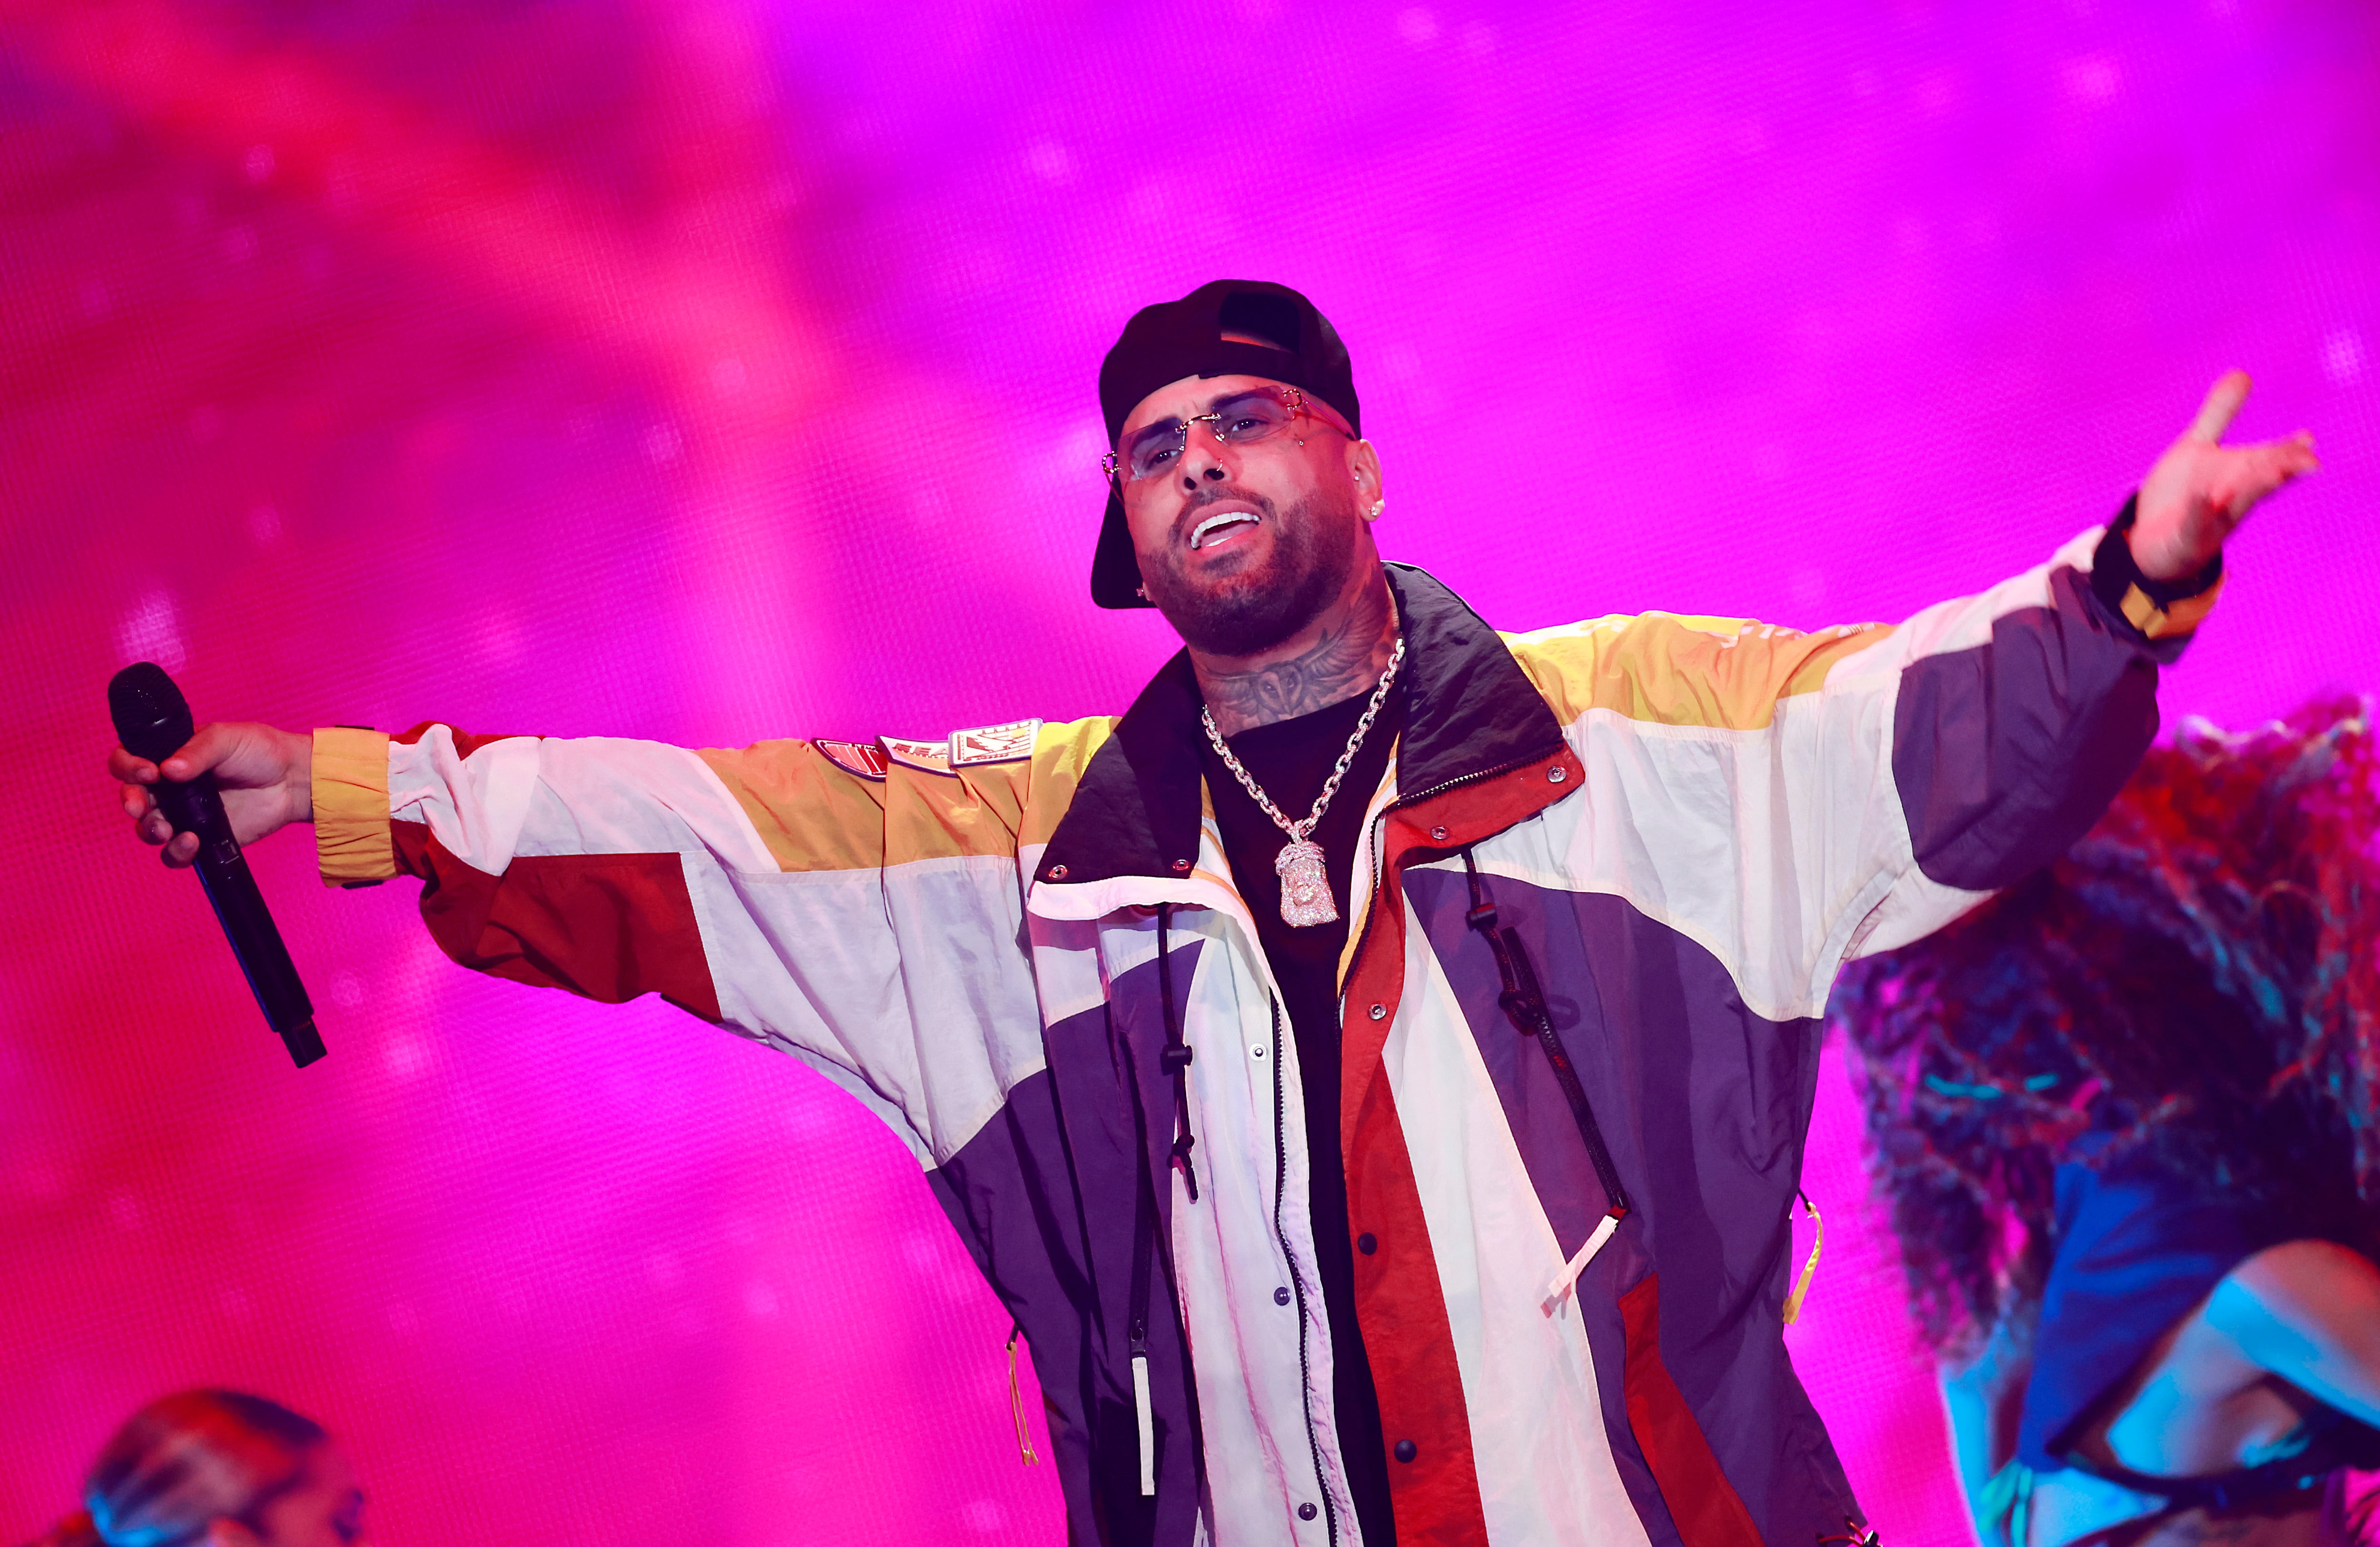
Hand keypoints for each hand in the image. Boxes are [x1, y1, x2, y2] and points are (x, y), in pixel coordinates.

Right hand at [111, 723, 313, 867]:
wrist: (291, 780)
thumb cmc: (260, 751)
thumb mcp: (226, 739)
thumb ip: (196, 751)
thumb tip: (168, 769)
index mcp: (168, 757)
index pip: (129, 762)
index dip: (128, 767)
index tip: (149, 771)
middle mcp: (170, 788)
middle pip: (132, 798)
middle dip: (131, 803)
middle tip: (142, 807)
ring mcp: (184, 814)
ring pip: (149, 829)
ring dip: (150, 831)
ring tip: (168, 830)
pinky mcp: (201, 838)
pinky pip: (175, 853)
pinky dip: (176, 852)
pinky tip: (193, 842)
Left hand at [2130, 370, 2317, 580]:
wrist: (2150, 539)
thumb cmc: (2183, 490)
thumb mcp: (2196, 447)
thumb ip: (2219, 415)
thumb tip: (2242, 374)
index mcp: (2239, 474)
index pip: (2269, 458)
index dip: (2289, 450)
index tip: (2308, 438)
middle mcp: (2232, 498)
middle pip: (2260, 480)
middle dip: (2281, 467)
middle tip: (2305, 458)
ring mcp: (2211, 521)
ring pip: (2238, 504)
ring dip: (2255, 488)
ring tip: (2274, 472)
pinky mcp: (2186, 539)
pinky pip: (2194, 525)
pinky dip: (2199, 513)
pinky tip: (2204, 500)